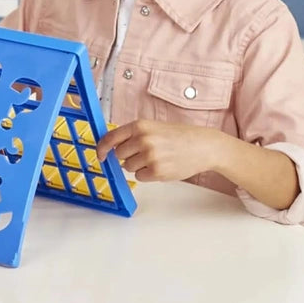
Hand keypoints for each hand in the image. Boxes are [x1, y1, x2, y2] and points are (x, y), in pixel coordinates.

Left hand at [96, 119, 220, 182]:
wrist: (203, 146)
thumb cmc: (179, 136)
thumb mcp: (153, 127)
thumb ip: (132, 135)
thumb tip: (110, 146)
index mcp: (140, 125)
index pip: (110, 138)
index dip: (102, 148)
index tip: (100, 155)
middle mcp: (143, 139)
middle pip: (119, 155)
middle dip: (128, 156)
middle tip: (145, 153)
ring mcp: (150, 156)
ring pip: (128, 167)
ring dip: (138, 166)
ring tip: (156, 158)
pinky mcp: (157, 171)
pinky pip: (139, 177)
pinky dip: (147, 174)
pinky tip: (161, 166)